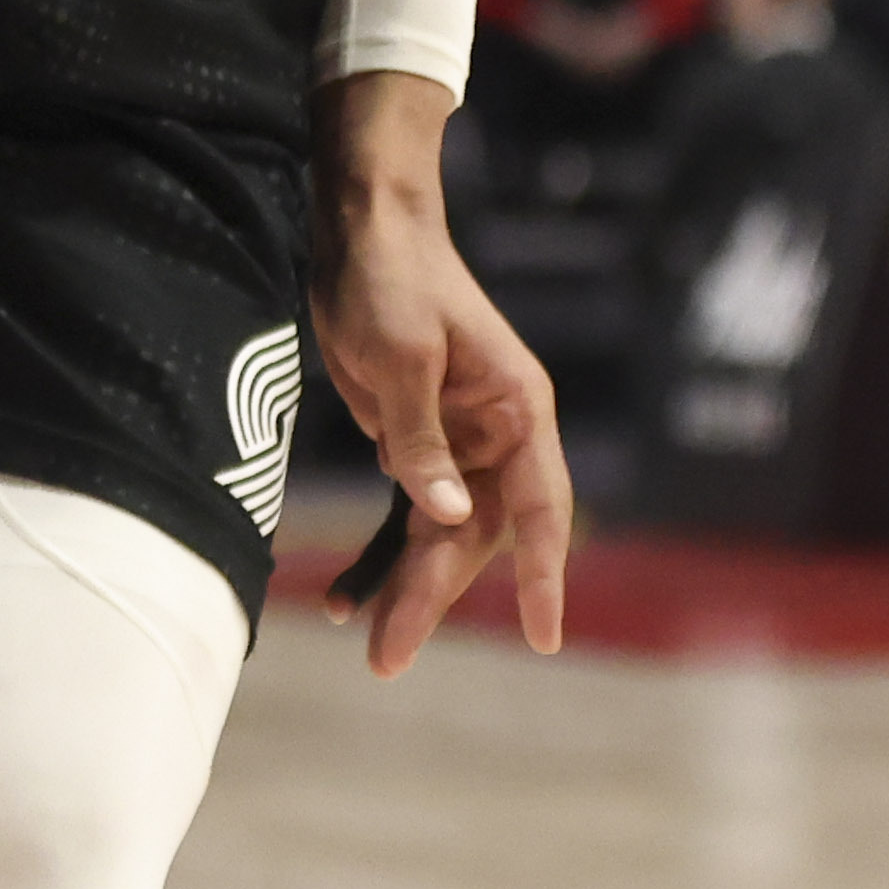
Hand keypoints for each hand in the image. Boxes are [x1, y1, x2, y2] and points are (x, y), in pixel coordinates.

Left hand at [314, 159, 573, 678]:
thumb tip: (447, 515)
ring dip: (403, 586)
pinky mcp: (413, 444)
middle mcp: (497, 436)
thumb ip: (420, 440)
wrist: (361, 230)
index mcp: (518, 411)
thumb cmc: (392, 280)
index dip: (542, 574)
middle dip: (432, 596)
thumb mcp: (401, 357)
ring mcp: (457, 443)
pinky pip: (406, 513)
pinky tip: (344, 595)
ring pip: (439, 535)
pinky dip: (379, 554)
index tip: (544, 636)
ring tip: (370, 646)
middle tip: (388, 658)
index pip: (540, 507)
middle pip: (476, 536)